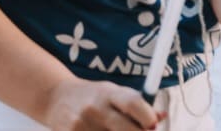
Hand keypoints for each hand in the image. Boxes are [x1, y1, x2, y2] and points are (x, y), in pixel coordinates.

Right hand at [44, 78, 159, 130]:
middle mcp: (95, 108)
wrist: (57, 98)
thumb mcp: (116, 93)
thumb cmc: (94, 96)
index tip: (154, 125)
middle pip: (124, 128)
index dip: (147, 116)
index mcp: (109, 93)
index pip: (133, 103)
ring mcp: (80, 124)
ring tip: (115, 130)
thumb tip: (162, 116)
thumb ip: (138, 105)